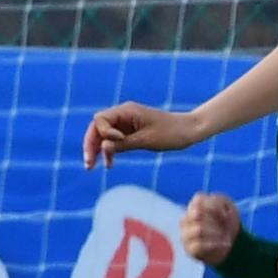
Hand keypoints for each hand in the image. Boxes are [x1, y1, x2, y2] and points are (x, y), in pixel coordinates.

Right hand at [83, 102, 200, 168]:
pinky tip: (109, 164)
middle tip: (88, 164)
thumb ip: (123, 144)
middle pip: (98, 127)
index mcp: (127, 111)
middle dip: (91, 144)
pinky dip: (110, 150)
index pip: (101, 120)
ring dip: (97, 149)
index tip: (117, 142)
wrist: (189, 131)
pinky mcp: (131, 131)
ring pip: (104, 134)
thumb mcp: (147, 141)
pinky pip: (114, 140)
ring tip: (92, 167)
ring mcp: (126, 123)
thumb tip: (102, 146)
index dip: (102, 133)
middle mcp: (124, 114)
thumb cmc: (171, 133)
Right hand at [179, 193, 242, 262]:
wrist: (232, 243)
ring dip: (217, 233)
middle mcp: (186, 219)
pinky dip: (215, 244)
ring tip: (227, 236)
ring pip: (198, 230)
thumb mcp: (227, 206)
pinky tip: (225, 244)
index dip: (214, 206)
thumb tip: (212, 209)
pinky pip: (199, 245)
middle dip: (214, 219)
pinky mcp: (189, 249)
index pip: (198, 200)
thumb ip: (218, 201)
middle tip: (225, 224)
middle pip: (196, 214)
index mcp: (194, 206)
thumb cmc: (227, 221)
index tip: (226, 212)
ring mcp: (185, 234)